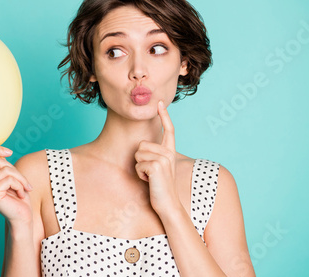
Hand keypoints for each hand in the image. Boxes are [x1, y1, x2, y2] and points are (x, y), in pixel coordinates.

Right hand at [0, 146, 33, 224]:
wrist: (23, 216)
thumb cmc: (19, 196)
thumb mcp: (12, 176)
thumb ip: (4, 166)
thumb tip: (3, 152)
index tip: (10, 152)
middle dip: (16, 171)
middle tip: (23, 183)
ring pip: (6, 170)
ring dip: (20, 179)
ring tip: (22, 190)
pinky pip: (9, 180)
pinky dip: (19, 186)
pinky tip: (20, 195)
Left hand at [134, 100, 179, 215]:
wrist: (168, 204)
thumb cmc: (159, 187)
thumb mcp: (158, 168)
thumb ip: (154, 155)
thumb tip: (142, 145)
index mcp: (170, 152)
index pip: (169, 129)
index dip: (164, 115)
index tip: (159, 102)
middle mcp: (169, 153)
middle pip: (142, 144)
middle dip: (140, 159)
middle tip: (150, 172)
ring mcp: (164, 159)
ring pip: (138, 153)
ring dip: (139, 167)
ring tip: (150, 177)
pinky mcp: (157, 166)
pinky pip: (138, 164)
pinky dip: (140, 174)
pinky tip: (149, 181)